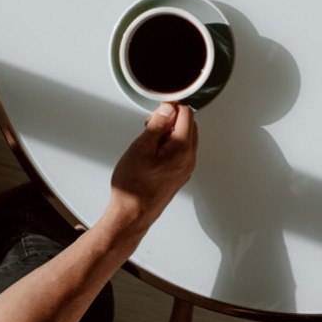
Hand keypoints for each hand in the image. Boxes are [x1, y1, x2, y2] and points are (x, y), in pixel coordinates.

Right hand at [108, 102, 197, 230]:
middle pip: (189, 124)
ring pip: (186, 138)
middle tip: (150, 125)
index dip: (170, 108)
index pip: (186, 113)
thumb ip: (158, 125)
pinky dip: (171, 145)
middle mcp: (189, 158)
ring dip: (170, 132)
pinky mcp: (180, 175)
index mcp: (182, 148)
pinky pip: (182, 151)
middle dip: (171, 119)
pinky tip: (153, 151)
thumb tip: (168, 109)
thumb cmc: (134, 185)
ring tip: (149, 139)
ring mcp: (186, 168)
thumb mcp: (141, 147)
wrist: (132, 214)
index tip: (156, 111)